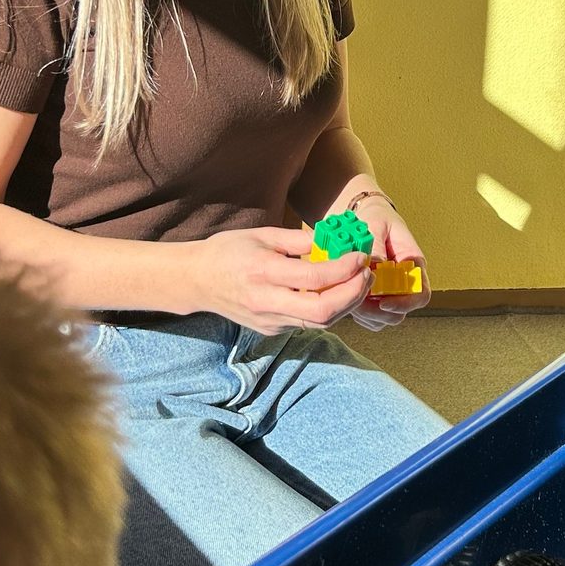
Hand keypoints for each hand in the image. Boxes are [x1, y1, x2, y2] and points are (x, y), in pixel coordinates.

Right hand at [181, 226, 371, 334]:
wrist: (197, 281)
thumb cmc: (229, 252)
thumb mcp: (262, 234)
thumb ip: (299, 240)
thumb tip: (333, 240)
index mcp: (264, 272)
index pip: (315, 278)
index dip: (344, 269)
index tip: (360, 257)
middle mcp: (267, 302)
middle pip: (323, 311)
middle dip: (353, 294)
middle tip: (367, 274)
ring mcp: (269, 321)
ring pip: (319, 322)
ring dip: (346, 304)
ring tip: (358, 282)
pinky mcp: (271, 330)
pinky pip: (308, 323)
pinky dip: (329, 309)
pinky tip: (336, 292)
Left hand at [343, 193, 430, 333]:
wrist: (366, 217)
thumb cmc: (377, 218)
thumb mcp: (376, 224)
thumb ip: (376, 245)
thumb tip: (373, 264)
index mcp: (412, 264)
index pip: (420, 294)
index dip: (405, 304)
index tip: (383, 303)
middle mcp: (404, 282)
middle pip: (400, 312)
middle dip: (378, 312)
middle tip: (357, 302)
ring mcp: (390, 291)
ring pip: (383, 318)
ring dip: (365, 313)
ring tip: (348, 294)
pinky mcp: (375, 297)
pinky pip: (369, 317)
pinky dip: (358, 313)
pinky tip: (347, 296)